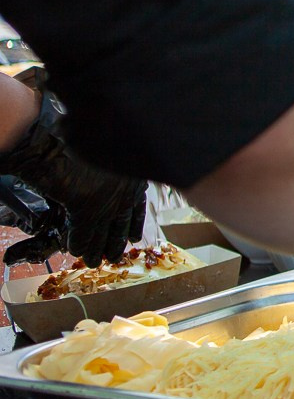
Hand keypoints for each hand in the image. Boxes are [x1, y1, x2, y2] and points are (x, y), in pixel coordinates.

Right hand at [0, 77, 145, 265]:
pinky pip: (84, 233)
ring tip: (96, 262)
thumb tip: (103, 188)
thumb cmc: (73, 137)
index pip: (138, 202)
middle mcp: (125, 185)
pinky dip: (79, 243)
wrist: (51, 136)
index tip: (134, 238)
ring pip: (104, 231)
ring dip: (98, 248)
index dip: (135, 222)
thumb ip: (107, 172)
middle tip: (116, 257)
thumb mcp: (100, 153)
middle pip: (123, 220)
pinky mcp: (86, 207)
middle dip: (118, 240)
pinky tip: (76, 251)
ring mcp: (107, 197)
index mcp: (131, 171)